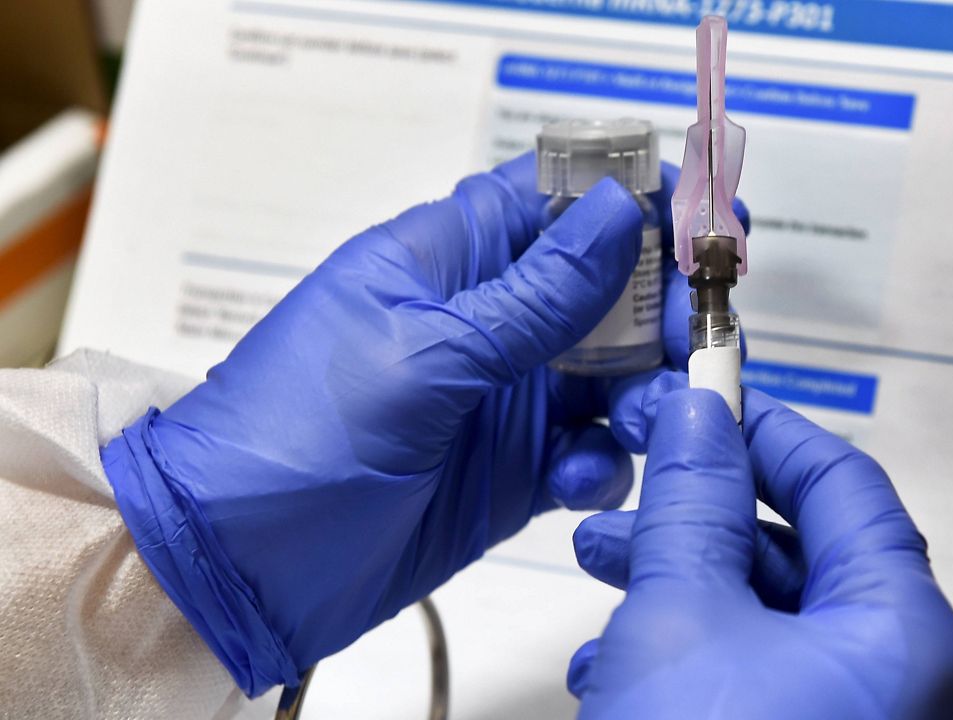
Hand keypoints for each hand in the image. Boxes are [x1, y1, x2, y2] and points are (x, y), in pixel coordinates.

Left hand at [99, 154, 743, 695]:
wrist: (238, 567)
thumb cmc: (294, 435)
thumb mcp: (423, 353)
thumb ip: (533, 295)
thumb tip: (617, 211)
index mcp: (444, 261)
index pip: (551, 200)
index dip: (629, 202)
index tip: (698, 224)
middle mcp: (482, 322)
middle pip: (603, 289)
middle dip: (655, 310)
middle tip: (686, 340)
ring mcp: (501, 397)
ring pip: (612, 374)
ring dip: (645, 392)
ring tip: (643, 421)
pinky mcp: (514, 469)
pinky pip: (591, 451)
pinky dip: (604, 463)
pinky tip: (579, 481)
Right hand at [570, 375, 952, 718]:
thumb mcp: (681, 619)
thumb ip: (693, 506)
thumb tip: (697, 421)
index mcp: (901, 633)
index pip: (846, 485)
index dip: (767, 430)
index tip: (705, 401)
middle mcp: (895, 682)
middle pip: (803, 552)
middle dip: (703, 512)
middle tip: (640, 477)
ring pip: (766, 618)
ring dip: (679, 581)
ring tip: (603, 562)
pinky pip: (752, 679)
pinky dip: (686, 653)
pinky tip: (613, 662)